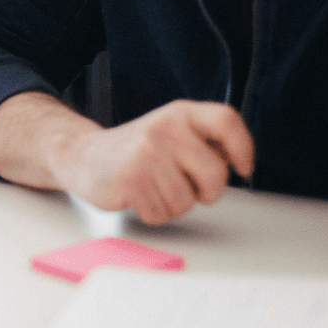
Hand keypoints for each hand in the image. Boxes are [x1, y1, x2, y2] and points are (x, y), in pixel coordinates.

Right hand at [59, 100, 253, 223]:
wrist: (84, 155)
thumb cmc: (136, 151)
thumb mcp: (172, 132)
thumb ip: (203, 141)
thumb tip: (237, 160)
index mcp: (180, 113)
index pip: (226, 121)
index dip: (243, 148)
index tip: (242, 168)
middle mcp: (165, 127)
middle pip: (216, 174)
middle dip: (207, 193)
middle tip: (187, 187)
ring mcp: (147, 152)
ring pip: (187, 201)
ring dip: (174, 205)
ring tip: (154, 188)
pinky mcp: (131, 179)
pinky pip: (162, 214)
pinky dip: (153, 213)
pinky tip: (139, 196)